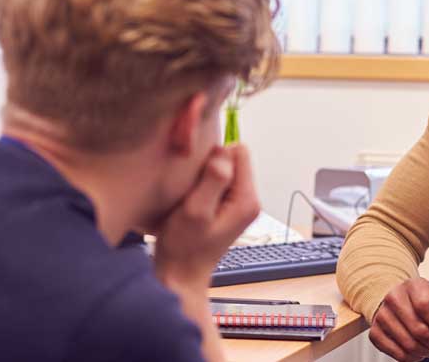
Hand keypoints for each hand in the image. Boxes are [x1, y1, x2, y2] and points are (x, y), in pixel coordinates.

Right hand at [154, 144, 259, 288]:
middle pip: (232, 160)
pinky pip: (215, 182)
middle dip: (209, 168)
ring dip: (202, 179)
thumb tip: (223, 151)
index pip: (239, 152)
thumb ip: (213, 179)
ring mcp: (238, 204)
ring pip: (222, 170)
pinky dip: (200, 187)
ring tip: (190, 200)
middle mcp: (248, 200)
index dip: (215, 158)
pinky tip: (191, 204)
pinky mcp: (225, 208)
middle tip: (192, 192)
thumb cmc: (184, 248)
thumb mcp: (196, 210)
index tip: (197, 177)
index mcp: (247, 199)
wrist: (180, 276)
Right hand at [369, 278, 428, 361]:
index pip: (425, 306)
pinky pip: (398, 354)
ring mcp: (382, 316)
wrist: (396, 300)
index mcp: (412, 286)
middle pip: (419, 330)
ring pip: (409, 345)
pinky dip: (412, 358)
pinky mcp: (375, 332)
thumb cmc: (419, 299)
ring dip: (426, 351)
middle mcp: (393, 298)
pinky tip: (418, 351)